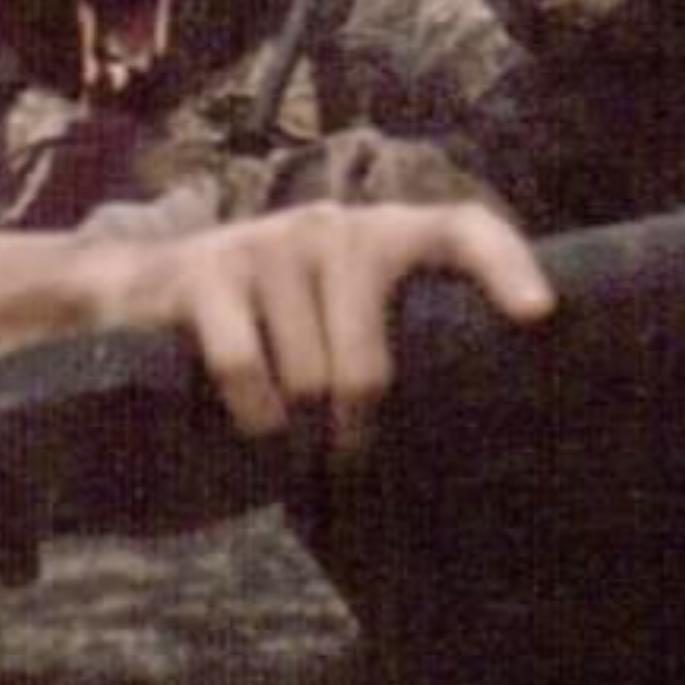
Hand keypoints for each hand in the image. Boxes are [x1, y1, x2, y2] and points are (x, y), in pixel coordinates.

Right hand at [103, 200, 552, 451]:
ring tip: (290, 434)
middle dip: (354, 428)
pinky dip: (252, 412)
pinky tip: (255, 423)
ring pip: (306, 378)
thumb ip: (402, 338)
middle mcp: (335, 228)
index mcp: (385, 236)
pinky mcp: (208, 270)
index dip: (506, 264)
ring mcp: (270, 243)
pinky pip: (246, 367)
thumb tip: (484, 422)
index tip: (539, 314)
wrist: (144, 290)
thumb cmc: (278, 324)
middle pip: (367, 368)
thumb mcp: (343, 316)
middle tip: (346, 456)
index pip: (463, 229)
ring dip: (295, 427)